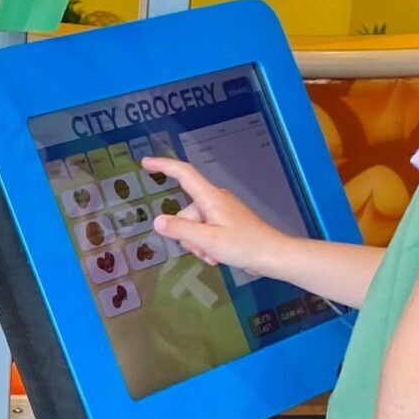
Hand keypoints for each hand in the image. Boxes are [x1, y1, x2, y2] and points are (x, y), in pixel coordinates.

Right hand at [142, 156, 287, 278]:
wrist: (273, 255)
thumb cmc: (244, 245)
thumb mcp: (207, 240)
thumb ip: (181, 230)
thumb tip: (157, 221)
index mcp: (210, 197)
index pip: (183, 174)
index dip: (163, 166)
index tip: (145, 163)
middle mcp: (214, 200)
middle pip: (185, 212)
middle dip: (187, 234)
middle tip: (204, 249)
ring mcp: (221, 211)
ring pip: (194, 226)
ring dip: (198, 243)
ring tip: (214, 254)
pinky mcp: (226, 222)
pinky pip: (205, 232)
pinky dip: (206, 245)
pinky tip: (218, 255)